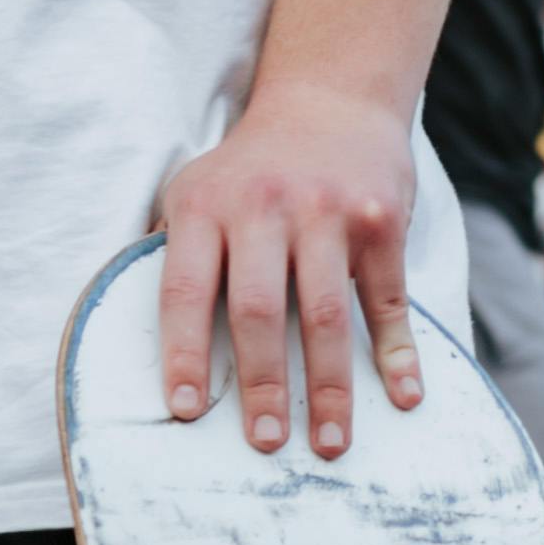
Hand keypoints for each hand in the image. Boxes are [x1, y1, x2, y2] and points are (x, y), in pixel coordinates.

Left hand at [158, 76, 426, 460]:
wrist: (330, 99)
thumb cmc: (249, 167)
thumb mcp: (194, 188)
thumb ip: (173, 251)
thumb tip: (140, 333)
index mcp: (204, 207)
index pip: (185, 291)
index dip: (183, 354)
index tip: (184, 411)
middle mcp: (263, 207)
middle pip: (258, 312)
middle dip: (261, 387)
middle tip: (266, 444)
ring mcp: (326, 212)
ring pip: (325, 315)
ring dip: (329, 388)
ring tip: (330, 444)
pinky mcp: (379, 220)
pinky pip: (386, 298)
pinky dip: (397, 352)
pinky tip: (403, 397)